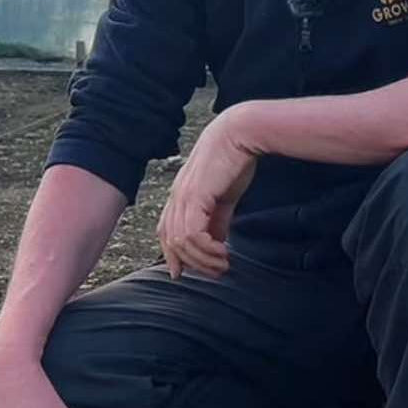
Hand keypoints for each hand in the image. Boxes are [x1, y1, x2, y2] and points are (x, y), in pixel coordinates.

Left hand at [157, 105, 258, 279]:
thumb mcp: (224, 197)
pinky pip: (193, 234)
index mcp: (180, 194)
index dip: (172, 254)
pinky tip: (223, 252)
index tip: (184, 273)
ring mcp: (183, 196)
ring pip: (181, 242)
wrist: (241, 135)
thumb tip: (217, 241)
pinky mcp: (195, 196)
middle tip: (216, 271)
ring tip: (223, 264)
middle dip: (192, 263)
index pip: (166, 231)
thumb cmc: (235, 160)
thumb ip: (217, 219)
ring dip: (203, 259)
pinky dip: (207, 249)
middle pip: (170, 241)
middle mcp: (176, 196)